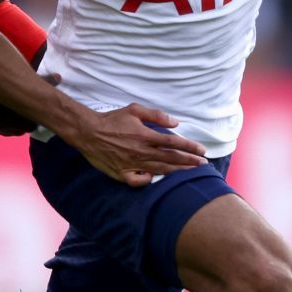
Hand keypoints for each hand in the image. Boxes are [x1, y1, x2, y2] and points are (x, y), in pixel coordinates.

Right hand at [65, 104, 209, 186]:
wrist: (88, 132)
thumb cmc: (112, 120)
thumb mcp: (134, 110)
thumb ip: (156, 115)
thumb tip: (176, 122)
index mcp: (145, 136)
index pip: (173, 142)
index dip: (190, 147)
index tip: (202, 150)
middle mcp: (141, 152)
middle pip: (171, 158)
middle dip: (189, 162)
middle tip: (203, 164)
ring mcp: (132, 164)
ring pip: (159, 170)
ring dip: (177, 171)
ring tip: (190, 172)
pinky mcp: (122, 174)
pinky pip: (139, 181)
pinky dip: (149, 180)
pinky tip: (156, 178)